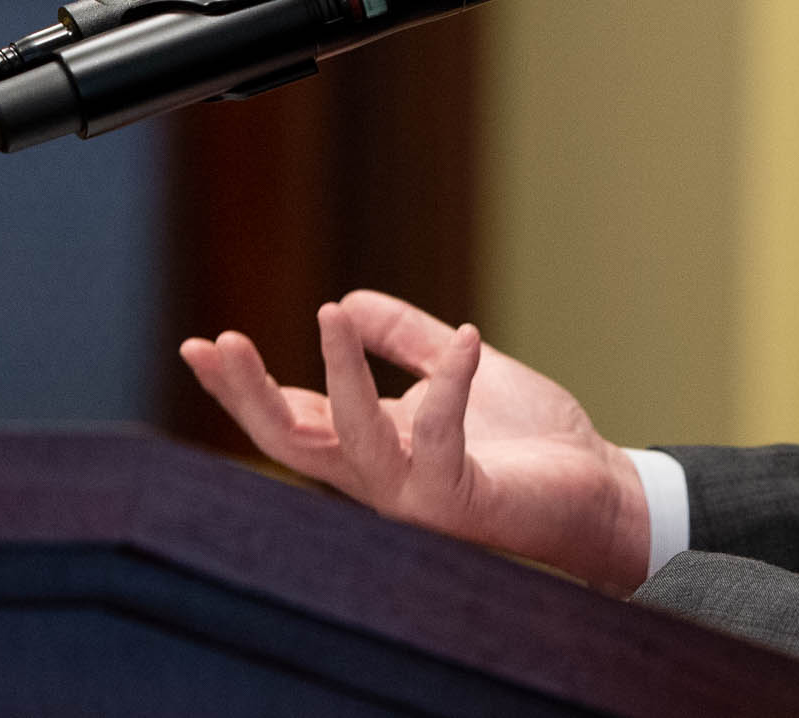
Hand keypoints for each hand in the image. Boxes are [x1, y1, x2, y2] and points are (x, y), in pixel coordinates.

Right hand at [180, 289, 652, 595]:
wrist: (596, 489)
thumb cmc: (527, 440)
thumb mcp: (455, 369)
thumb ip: (406, 339)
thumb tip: (348, 297)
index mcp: (372, 445)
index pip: (293, 416)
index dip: (244, 385)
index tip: (201, 344)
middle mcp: (379, 477)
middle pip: (292, 440)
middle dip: (249, 395)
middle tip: (215, 345)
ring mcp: (414, 496)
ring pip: (351, 440)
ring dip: (338, 375)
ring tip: (328, 313)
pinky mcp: (458, 501)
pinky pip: (439, 435)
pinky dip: (447, 384)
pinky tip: (464, 339)